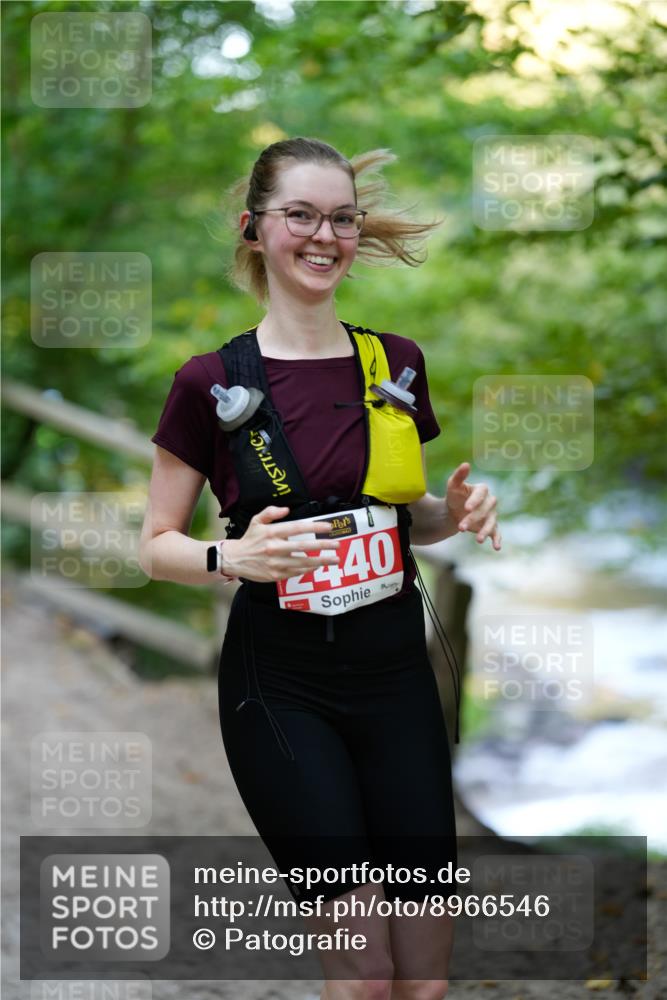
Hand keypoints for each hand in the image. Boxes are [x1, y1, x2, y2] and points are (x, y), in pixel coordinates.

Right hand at [222, 505, 340, 581]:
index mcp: (272, 532)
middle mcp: (274, 547)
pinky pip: (296, 572)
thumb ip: (271, 512)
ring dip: (320, 561)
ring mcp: (276, 563)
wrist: (235, 559)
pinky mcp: (275, 574)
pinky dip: (308, 569)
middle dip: (322, 546)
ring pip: (303, 562)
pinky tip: (317, 566)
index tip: (328, 527)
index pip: (297, 528)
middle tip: (336, 545)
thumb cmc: (250, 539)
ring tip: (334, 559)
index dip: (314, 527)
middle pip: (303, 546)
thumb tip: (286, 509)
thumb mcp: (256, 520)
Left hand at [445, 462, 500, 549]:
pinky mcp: (491, 526)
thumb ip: (459, 475)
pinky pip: (497, 533)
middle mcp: (490, 501)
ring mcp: (492, 514)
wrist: (453, 511)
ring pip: (491, 522)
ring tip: (477, 540)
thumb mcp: (453, 486)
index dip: (475, 501)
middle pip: (485, 510)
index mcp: (482, 490)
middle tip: (460, 527)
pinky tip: (496, 547)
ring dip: (485, 531)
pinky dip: (497, 539)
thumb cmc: (454, 496)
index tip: (467, 508)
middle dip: (473, 518)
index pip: (481, 494)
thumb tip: (466, 464)